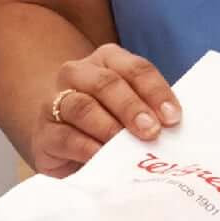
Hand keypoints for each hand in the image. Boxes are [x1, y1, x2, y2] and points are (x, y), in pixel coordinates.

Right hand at [32, 44, 179, 177]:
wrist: (64, 144)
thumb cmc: (109, 124)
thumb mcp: (131, 113)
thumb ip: (150, 114)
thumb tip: (175, 131)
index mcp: (106, 61)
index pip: (134, 68)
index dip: (155, 91)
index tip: (173, 118)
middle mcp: (77, 74)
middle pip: (105, 83)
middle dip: (131, 107)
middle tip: (151, 131)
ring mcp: (56, 102)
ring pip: (82, 106)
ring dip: (108, 127)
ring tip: (127, 147)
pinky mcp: (44, 133)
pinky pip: (65, 137)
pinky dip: (86, 148)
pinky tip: (103, 159)